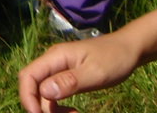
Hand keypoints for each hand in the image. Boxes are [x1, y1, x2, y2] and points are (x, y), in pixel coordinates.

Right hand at [17, 34, 141, 112]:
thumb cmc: (114, 58)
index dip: (27, 98)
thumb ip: (69, 81)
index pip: (28, 76)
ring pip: (43, 93)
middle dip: (41, 107)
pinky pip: (54, 94)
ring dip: (51, 109)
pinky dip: (59, 107)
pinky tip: (73, 112)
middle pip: (34, 87)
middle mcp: (53, 62)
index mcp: (56, 57)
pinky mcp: (67, 77)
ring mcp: (59, 69)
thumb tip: (44, 92)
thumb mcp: (95, 73)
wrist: (129, 49)